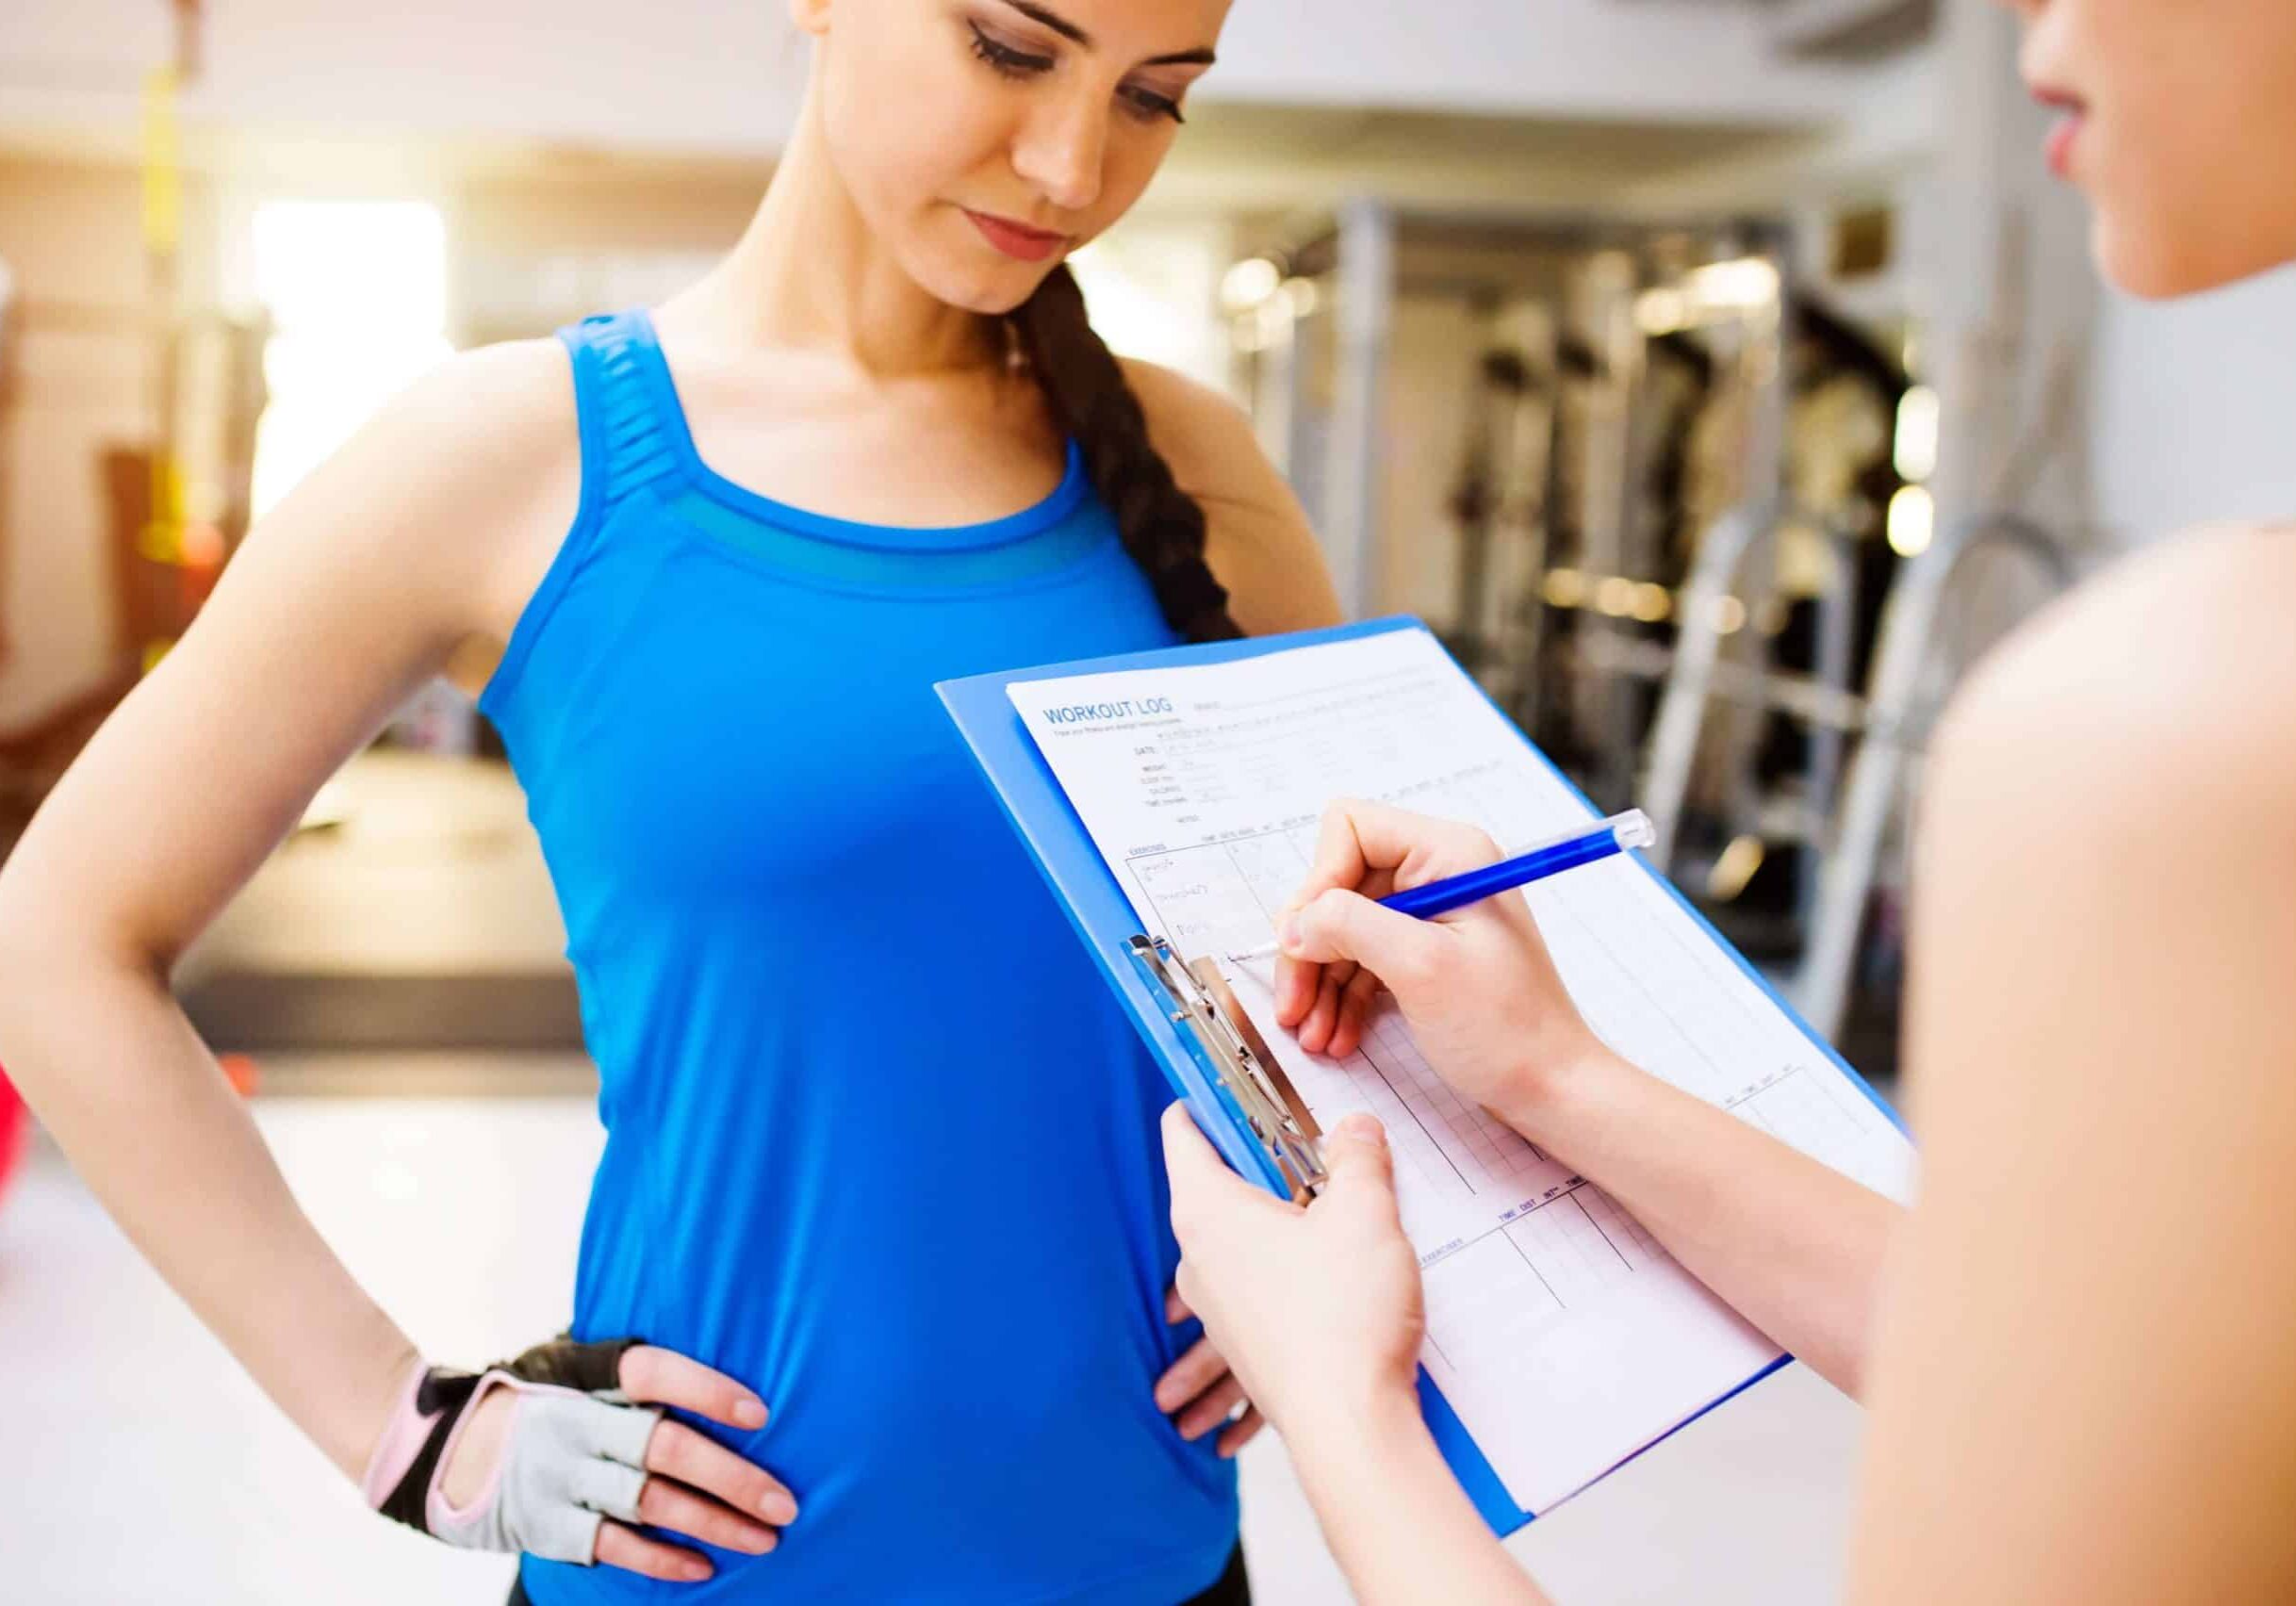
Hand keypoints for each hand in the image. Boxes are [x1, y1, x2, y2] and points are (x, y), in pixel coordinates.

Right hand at [367, 1337, 795, 1583]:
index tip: (760, 1413)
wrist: (432, 1446)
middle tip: (785, 1501)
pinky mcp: (546, 1526)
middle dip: (733, 1477)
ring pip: (650, 1503)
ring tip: (766, 1536)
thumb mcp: (565, 1360)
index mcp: (583, 1374)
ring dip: (714, 1523)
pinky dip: (661, 1559)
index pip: (651, 1373)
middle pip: (665, 1449)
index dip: (707, 1391)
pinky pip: (613, 1547)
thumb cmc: (527, 1395)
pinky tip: (705, 1566)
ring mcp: (558, 1479)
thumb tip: (714, 1330)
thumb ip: (625, 1363)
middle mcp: (573, 1424)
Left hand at [1161, 1104, 1423, 1442]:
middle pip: (1209, 1193)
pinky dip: (1270, 1295)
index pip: (1185, 1136)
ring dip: (1264, 1230)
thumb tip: (1354, 1127)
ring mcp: (1217, 1311)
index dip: (1204, 1102)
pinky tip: (1300, 1301)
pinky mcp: (1245, 1351)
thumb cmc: (1343, 1316)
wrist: (1349, 1426)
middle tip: (1292, 1148)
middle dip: (1247, 1169)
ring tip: (1308, 1221)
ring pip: (1225, 1257)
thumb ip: (1358, 1159)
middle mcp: (1199, 1260)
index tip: (1220, 1082)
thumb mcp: (1364, 1213)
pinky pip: (1245, 1314)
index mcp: (1209, 1211)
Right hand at [1273, 800, 1609, 1131]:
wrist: (1551, 1088)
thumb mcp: (1420, 967)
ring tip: (1311, 1033)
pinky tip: (1335, 1034)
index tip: (1302, 940)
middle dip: (1310, 945)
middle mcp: (1439, 872)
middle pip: (1339, 884)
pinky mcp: (1427, 952)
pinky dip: (1344, 995)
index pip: (1351, 829)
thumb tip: (1296, 921)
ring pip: (1344, 927)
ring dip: (1320, 979)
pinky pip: (1365, 958)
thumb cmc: (1507, 1029)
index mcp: (1448, 853)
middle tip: (1291, 1004)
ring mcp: (1432, 914)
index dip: (1318, 881)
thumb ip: (1349, 925)